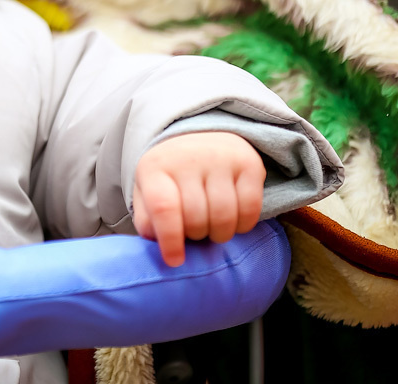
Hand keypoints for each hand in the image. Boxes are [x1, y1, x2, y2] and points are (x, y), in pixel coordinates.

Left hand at [132, 131, 264, 266]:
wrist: (201, 137)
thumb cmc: (171, 176)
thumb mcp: (147, 192)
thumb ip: (147, 220)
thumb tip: (157, 244)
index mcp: (155, 167)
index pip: (164, 208)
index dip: (170, 240)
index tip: (175, 261)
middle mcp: (187, 158)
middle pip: (197, 219)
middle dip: (196, 235)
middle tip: (194, 230)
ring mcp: (220, 158)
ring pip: (224, 218)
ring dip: (219, 234)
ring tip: (212, 227)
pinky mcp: (249, 164)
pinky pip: (251, 209)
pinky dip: (243, 225)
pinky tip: (234, 220)